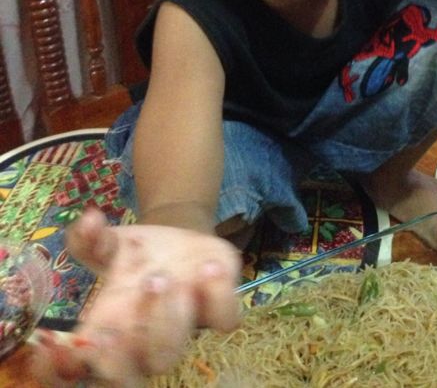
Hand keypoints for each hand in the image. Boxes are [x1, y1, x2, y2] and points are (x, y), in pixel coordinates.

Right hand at [30, 208, 241, 385]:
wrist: (178, 243)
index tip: (54, 346)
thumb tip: (90, 221)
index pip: (76, 372)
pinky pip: (225, 320)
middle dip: (118, 358)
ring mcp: (181, 331)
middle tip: (111, 328)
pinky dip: (218, 296)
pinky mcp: (217, 311)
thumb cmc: (133, 255)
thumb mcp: (108, 244)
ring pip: (171, 352)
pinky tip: (209, 267)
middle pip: (128, 379)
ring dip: (164, 320)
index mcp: (105, 335)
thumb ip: (91, 238)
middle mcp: (141, 344)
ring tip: (162, 277)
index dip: (59, 371)